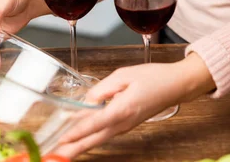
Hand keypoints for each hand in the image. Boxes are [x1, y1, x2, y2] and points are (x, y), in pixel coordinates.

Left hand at [55, 53, 214, 158]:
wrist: (176, 85)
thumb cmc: (154, 77)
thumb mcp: (125, 75)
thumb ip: (103, 88)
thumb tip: (87, 100)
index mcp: (122, 109)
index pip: (92, 123)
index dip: (74, 132)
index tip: (59, 140)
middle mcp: (123, 123)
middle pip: (93, 140)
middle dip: (72, 149)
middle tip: (54, 156)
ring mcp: (125, 127)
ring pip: (98, 139)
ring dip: (79, 146)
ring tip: (62, 151)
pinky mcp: (127, 125)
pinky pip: (105, 134)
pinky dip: (90, 138)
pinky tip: (81, 138)